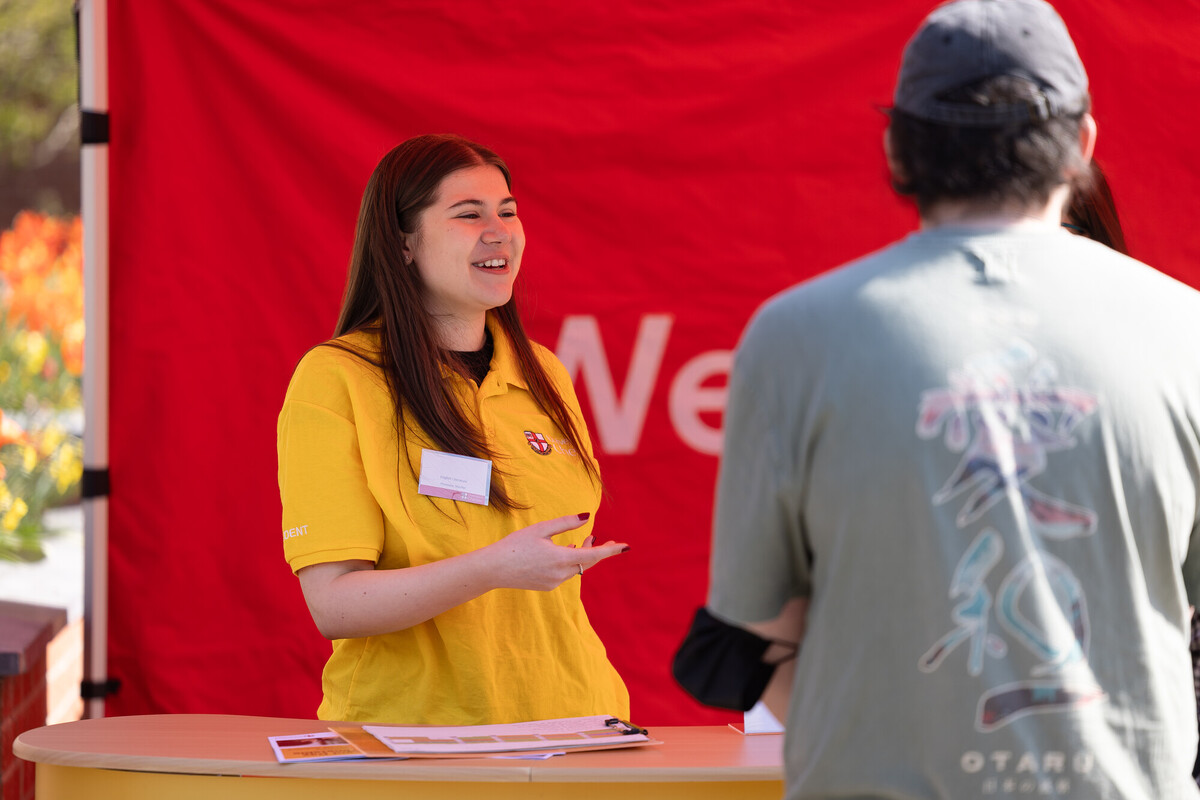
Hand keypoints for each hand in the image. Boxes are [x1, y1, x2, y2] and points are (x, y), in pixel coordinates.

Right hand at [486, 513, 628, 590]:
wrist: (494, 569)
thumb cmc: (516, 545)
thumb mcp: (541, 529)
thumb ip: (566, 523)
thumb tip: (587, 517)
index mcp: (561, 559)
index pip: (594, 556)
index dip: (611, 551)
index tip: (625, 546)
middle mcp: (560, 574)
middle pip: (588, 563)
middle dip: (598, 551)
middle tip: (609, 541)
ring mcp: (554, 583)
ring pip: (576, 568)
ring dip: (583, 555)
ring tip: (587, 540)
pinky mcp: (547, 586)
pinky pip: (566, 574)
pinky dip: (570, 563)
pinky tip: (568, 551)